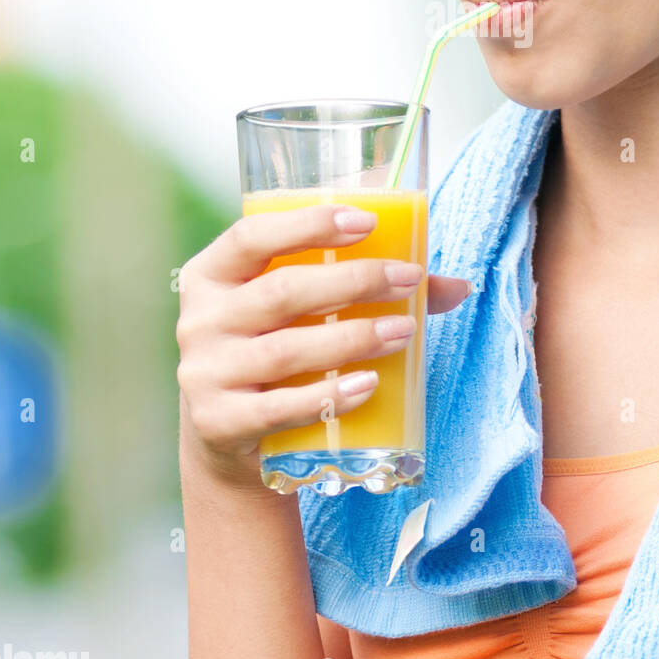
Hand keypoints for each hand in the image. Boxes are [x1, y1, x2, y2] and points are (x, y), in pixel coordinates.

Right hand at [176, 203, 470, 489]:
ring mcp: (205, 374)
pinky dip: (328, 395)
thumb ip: (369, 287)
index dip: (309, 224)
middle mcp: (200, 320)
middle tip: (408, 278)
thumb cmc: (277, 349)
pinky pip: (279, 408)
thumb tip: (458, 286)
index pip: (253, 236)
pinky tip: (367, 384)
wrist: (229, 435)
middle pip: (281, 291)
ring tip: (403, 331)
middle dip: (353, 281)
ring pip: (286, 350)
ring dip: (351, 337)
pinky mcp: (219, 423)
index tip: (368, 222)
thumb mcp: (301, 310)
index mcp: (212, 274)